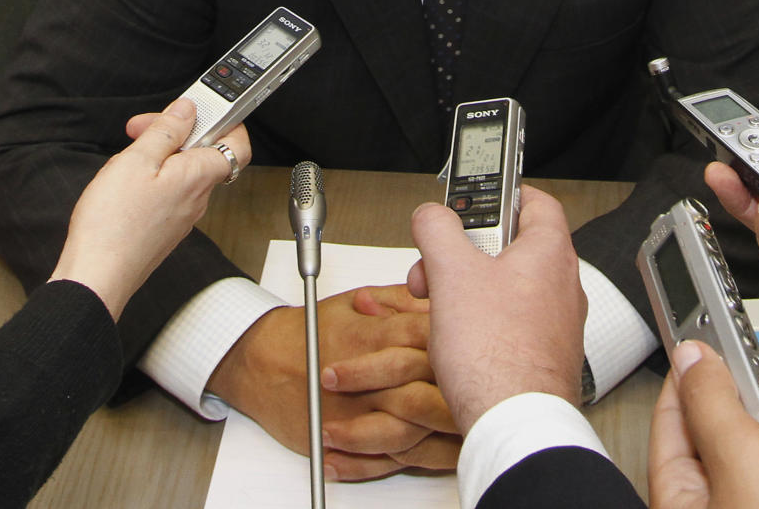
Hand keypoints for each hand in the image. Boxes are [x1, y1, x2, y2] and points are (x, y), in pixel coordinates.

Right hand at [49, 97, 250, 320]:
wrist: (96, 278)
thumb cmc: (114, 224)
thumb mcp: (137, 160)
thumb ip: (166, 131)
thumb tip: (187, 110)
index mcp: (199, 175)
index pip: (237, 143)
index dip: (224, 121)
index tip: (197, 109)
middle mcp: (198, 198)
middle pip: (201, 153)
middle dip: (173, 134)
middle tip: (141, 129)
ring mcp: (182, 216)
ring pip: (180, 173)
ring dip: (156, 158)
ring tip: (125, 160)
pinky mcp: (164, 229)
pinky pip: (166, 193)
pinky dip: (149, 181)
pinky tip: (122, 185)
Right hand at [208, 284, 459, 479]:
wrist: (263, 362)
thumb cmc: (310, 329)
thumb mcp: (357, 300)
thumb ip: (400, 300)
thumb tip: (435, 298)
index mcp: (379, 335)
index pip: (432, 338)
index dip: (461, 339)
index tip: (480, 342)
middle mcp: (374, 376)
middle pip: (433, 386)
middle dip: (466, 391)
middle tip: (495, 393)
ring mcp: (363, 412)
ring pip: (417, 427)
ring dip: (448, 430)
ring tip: (475, 428)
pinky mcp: (352, 440)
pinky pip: (391, 459)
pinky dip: (416, 460)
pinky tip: (440, 457)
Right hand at [406, 185, 586, 435]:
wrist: (514, 425)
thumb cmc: (497, 355)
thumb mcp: (451, 273)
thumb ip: (438, 231)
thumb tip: (431, 214)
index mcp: (549, 252)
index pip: (535, 200)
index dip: (503, 192)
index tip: (476, 197)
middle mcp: (562, 284)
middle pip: (512, 244)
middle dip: (467, 250)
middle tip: (439, 260)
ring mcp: (556, 321)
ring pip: (508, 284)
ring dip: (468, 286)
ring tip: (440, 303)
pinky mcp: (544, 353)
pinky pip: (512, 319)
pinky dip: (483, 318)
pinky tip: (457, 336)